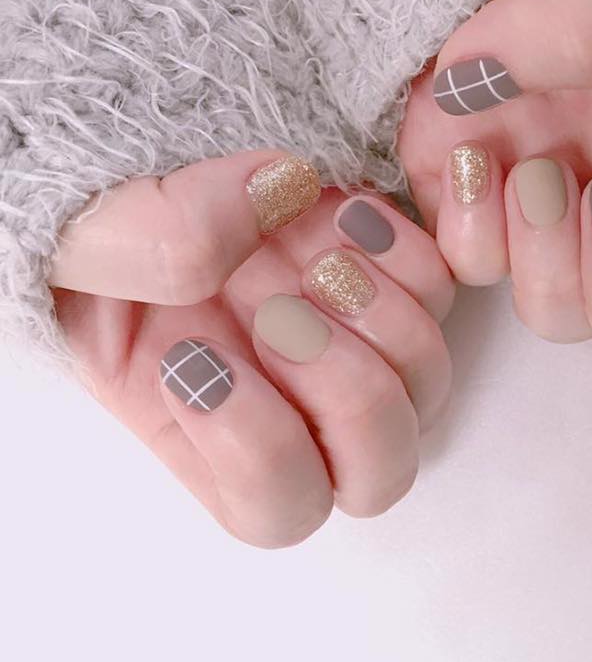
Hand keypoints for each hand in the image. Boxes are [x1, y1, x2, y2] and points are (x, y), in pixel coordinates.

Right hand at [50, 150, 454, 546]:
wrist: (140, 150)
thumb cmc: (96, 219)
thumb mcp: (80, 243)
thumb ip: (148, 245)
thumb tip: (267, 200)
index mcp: (213, 432)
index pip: (279, 510)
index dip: (258, 449)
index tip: (200, 357)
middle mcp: (297, 400)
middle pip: (380, 471)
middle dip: (346, 395)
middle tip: (283, 316)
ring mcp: (353, 338)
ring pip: (426, 382)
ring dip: (378, 320)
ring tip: (314, 259)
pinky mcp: (388, 274)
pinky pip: (441, 288)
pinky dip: (403, 254)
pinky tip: (341, 213)